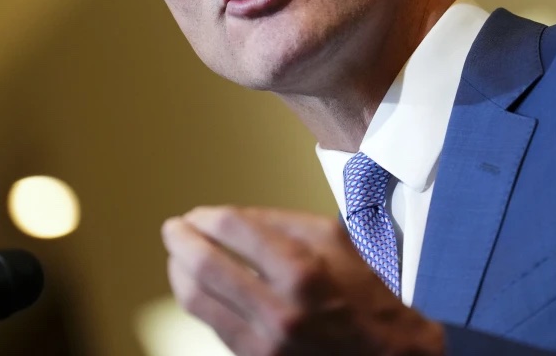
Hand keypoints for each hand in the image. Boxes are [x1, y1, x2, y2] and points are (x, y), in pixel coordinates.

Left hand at [161, 206, 444, 355]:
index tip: (198, 214)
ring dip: (179, 270)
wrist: (383, 354)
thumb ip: (280, 222)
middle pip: (206, 265)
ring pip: (197, 299)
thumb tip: (226, 219)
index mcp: (302, 271)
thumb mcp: (332, 239)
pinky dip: (196, 298)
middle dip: (181, 241)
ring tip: (176, 255)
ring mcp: (265, 342)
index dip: (207, 217)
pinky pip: (211, 324)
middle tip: (172, 228)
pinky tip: (194, 283)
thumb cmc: (361, 289)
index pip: (233, 230)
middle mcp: (280, 310)